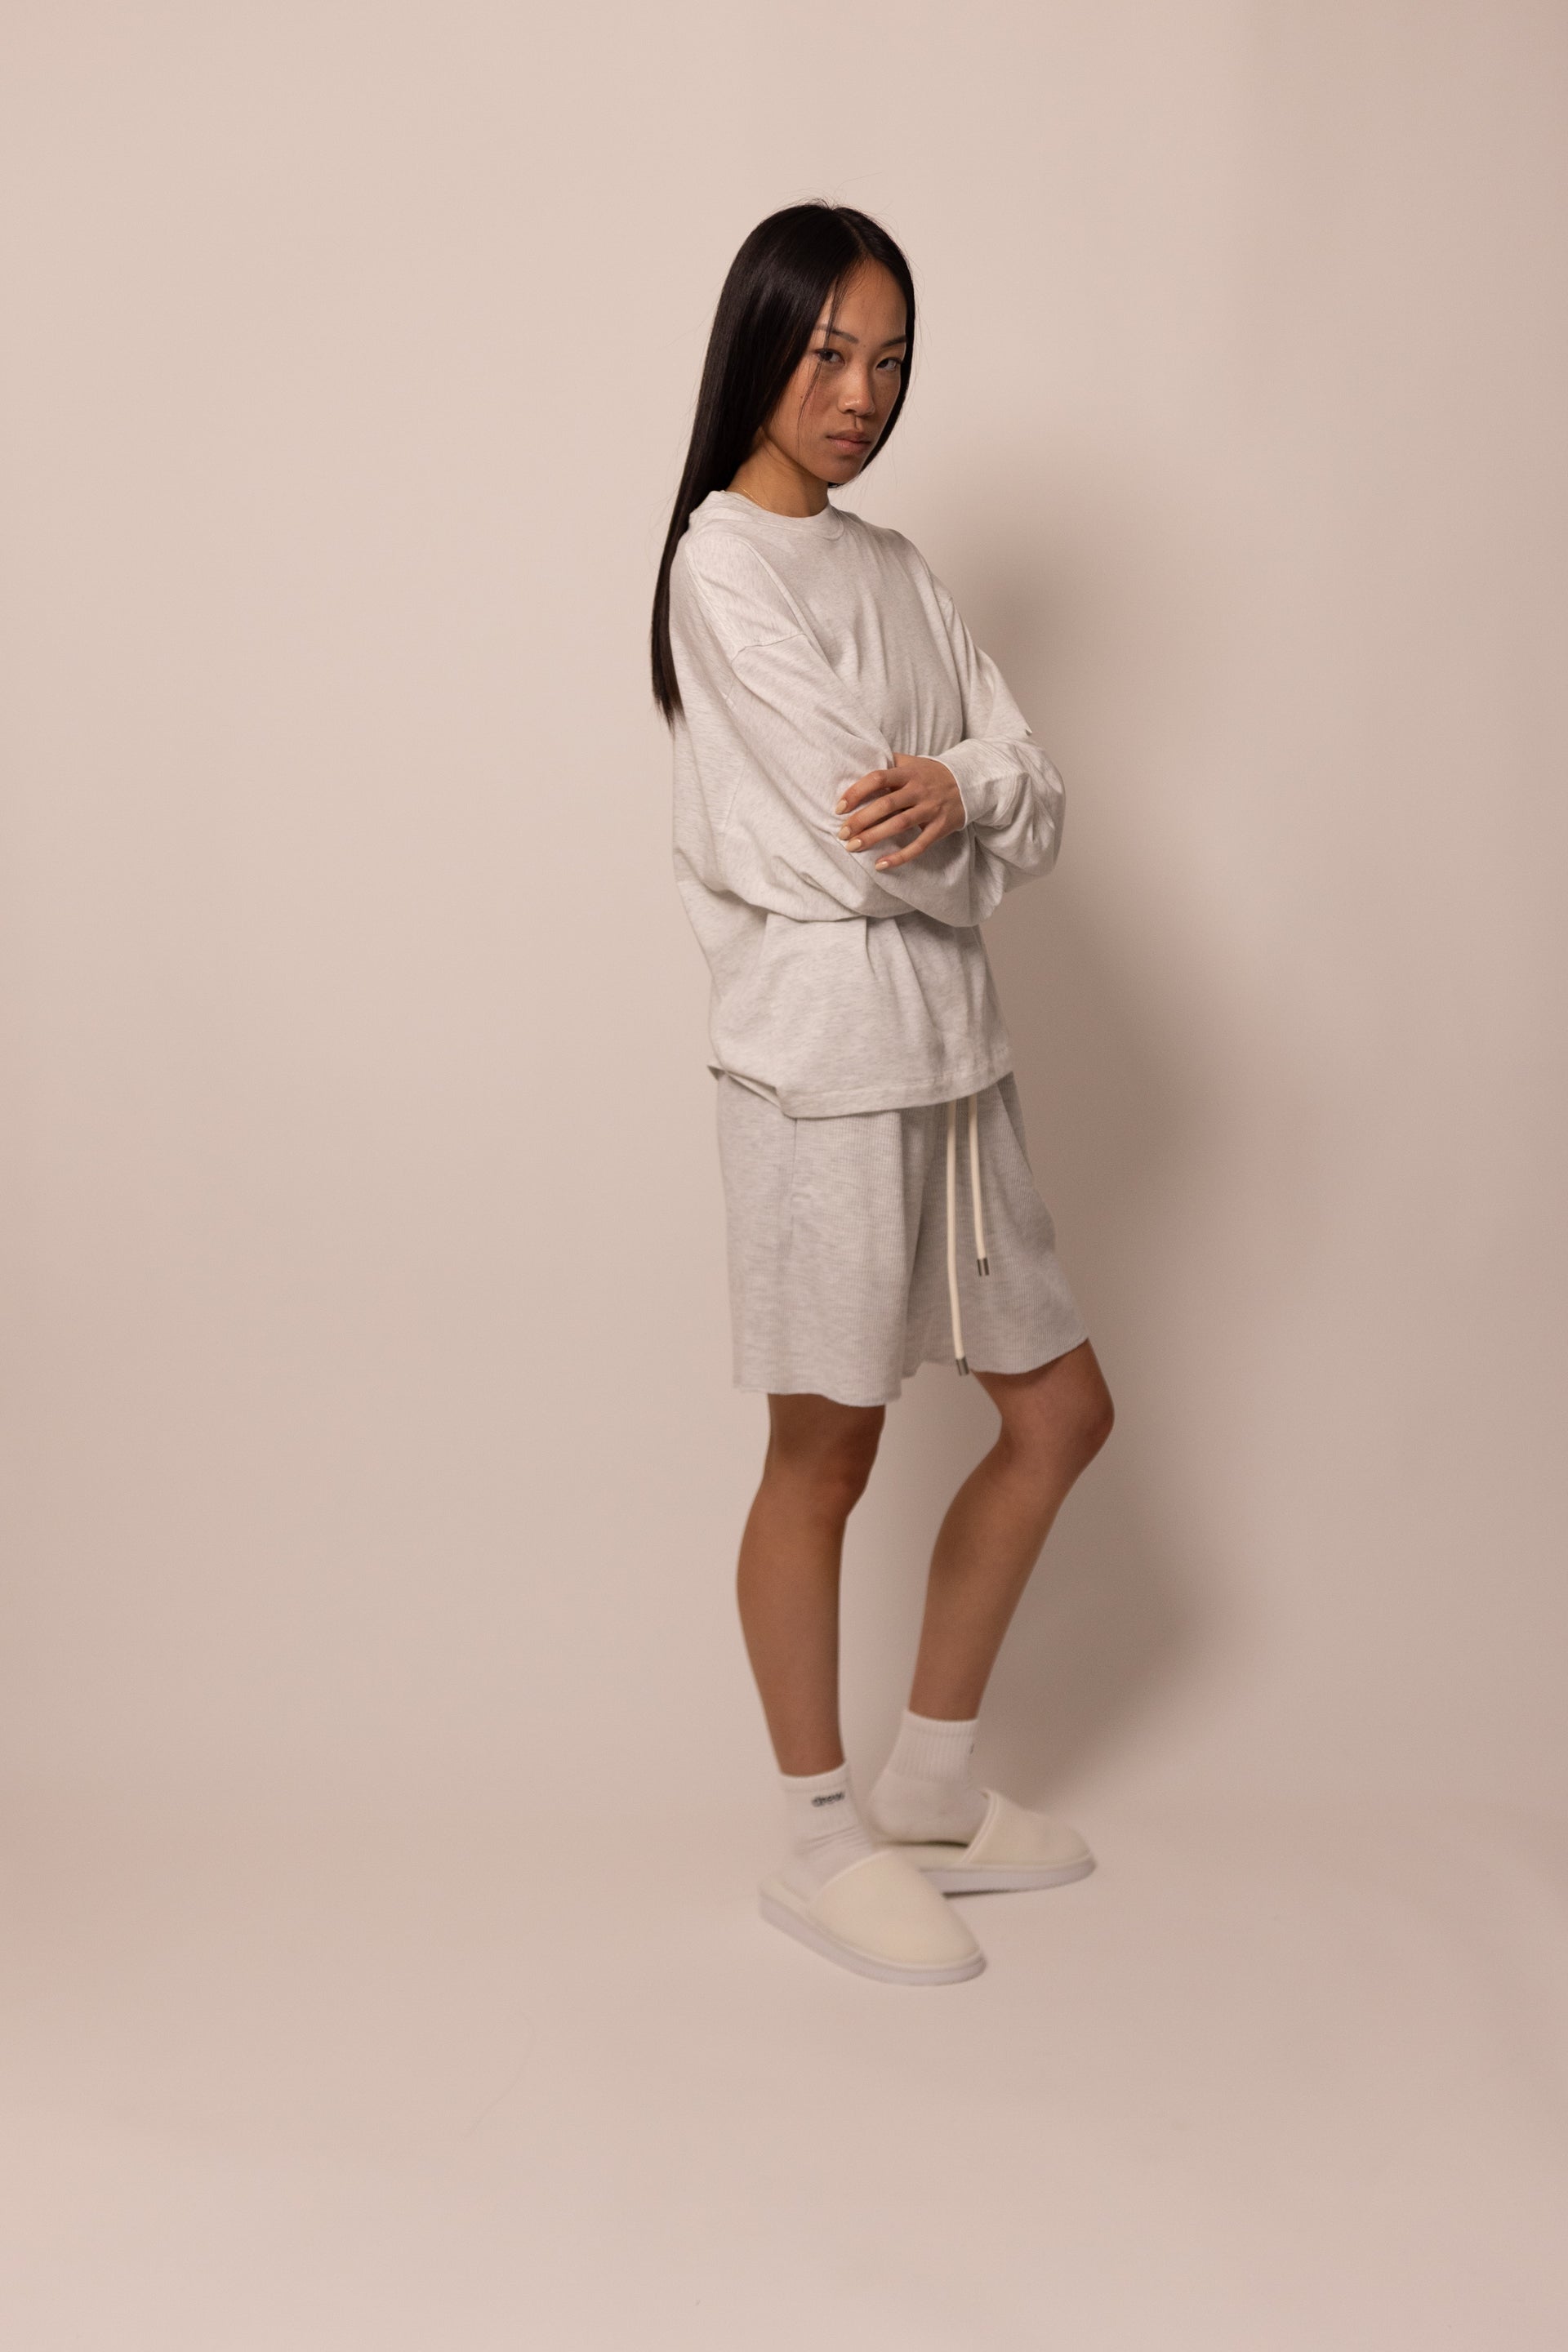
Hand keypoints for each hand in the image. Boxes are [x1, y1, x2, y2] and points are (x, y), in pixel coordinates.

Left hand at [833, 755, 965, 869]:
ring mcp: (930, 809)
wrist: (970, 782)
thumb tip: (856, 762)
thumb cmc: (931, 774)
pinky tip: (880, 865)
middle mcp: (919, 790)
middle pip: (886, 804)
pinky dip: (899, 857)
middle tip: (842, 833)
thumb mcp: (912, 762)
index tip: (839, 807)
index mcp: (908, 772)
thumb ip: (888, 763)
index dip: (857, 792)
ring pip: (899, 825)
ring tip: (852, 847)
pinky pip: (918, 845)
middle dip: (861, 820)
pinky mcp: (940, 828)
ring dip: (874, 837)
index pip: (878, 778)